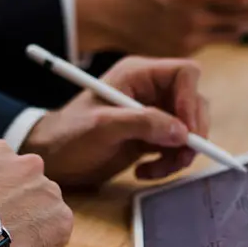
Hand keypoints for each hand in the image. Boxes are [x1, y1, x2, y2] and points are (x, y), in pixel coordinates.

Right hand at [0, 140, 72, 246]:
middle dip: (23, 202)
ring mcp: (49, 192)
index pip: (7, 165)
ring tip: (14, 243)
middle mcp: (29, 165)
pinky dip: (47, 241)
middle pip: (33, 183)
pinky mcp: (62, 219)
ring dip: (37, 221)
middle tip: (6, 225)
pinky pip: (59, 229)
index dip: (0, 187)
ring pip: (48, 206)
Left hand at [21, 57, 208, 187]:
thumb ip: (143, 124)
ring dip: (180, 154)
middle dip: (191, 132)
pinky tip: (144, 172)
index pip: (185, 74)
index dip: (191, 99)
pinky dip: (168, 163)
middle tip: (182, 157)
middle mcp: (150, 91)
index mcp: (138, 75)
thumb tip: (182, 132)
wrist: (53, 160)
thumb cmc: (69, 136)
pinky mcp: (151, 137)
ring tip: (155, 170)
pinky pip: (176, 148)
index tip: (187, 130)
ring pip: (188, 129)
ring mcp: (153, 115)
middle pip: (194, 103)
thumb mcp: (103, 127)